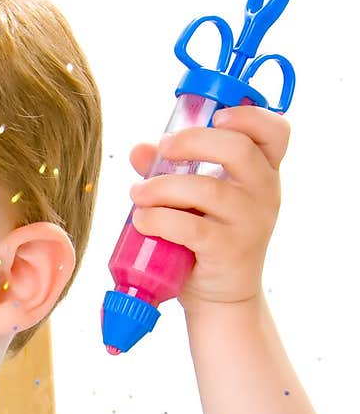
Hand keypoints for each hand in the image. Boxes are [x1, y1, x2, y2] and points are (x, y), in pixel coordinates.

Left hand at [127, 105, 288, 313]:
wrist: (222, 297)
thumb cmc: (210, 239)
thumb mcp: (196, 200)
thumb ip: (172, 170)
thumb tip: (139, 150)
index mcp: (264, 171)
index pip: (275, 131)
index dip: (248, 116)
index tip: (216, 117)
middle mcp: (264, 193)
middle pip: (238, 149)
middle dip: (193, 141)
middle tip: (164, 150)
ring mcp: (250, 223)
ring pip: (207, 189)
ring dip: (163, 186)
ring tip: (138, 193)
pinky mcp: (228, 251)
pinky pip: (191, 227)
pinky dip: (160, 219)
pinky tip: (142, 219)